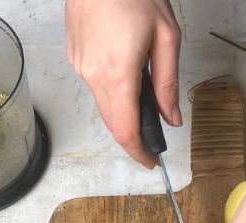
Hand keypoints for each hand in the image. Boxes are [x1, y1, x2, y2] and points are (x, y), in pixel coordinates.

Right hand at [65, 0, 181, 168]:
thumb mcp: (167, 39)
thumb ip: (168, 83)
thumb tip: (171, 118)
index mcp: (117, 73)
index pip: (125, 129)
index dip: (139, 151)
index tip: (152, 161)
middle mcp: (92, 73)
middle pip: (112, 121)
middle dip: (134, 134)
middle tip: (155, 138)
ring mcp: (79, 64)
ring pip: (103, 102)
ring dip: (123, 108)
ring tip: (145, 96)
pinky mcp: (74, 54)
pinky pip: (95, 83)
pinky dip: (112, 88)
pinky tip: (127, 72)